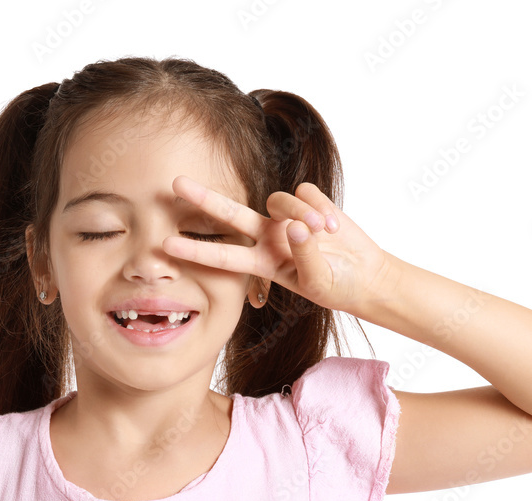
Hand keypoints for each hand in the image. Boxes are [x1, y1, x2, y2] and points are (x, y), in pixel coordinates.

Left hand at [162, 175, 393, 315]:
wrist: (364, 275)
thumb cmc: (336, 286)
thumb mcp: (318, 282)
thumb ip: (306, 256)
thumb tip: (297, 228)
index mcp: (263, 262)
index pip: (223, 256)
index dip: (195, 250)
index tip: (166, 245)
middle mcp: (268, 236)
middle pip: (229, 213)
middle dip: (204, 198)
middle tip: (176, 183)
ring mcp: (287, 218)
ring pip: (279, 200)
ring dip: (301, 214)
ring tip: (325, 234)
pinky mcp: (308, 202)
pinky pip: (305, 193)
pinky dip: (319, 208)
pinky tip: (333, 227)